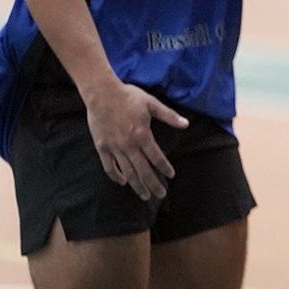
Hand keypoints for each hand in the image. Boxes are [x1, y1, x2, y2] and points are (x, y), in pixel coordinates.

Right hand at [84, 79, 187, 201]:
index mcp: (142, 135)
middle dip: (153, 185)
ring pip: (127, 172)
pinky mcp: (102, 147)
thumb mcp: (151, 103)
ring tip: (145, 195)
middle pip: (143, 171)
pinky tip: (122, 182)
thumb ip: (169, 116)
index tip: (170, 175)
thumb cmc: (128, 96)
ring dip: (137, 186)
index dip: (164, 168)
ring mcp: (114, 148)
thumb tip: (186, 124)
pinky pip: (109, 167)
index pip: (156, 158)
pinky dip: (116, 177)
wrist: (102, 93)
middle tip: (161, 194)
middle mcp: (129, 145)